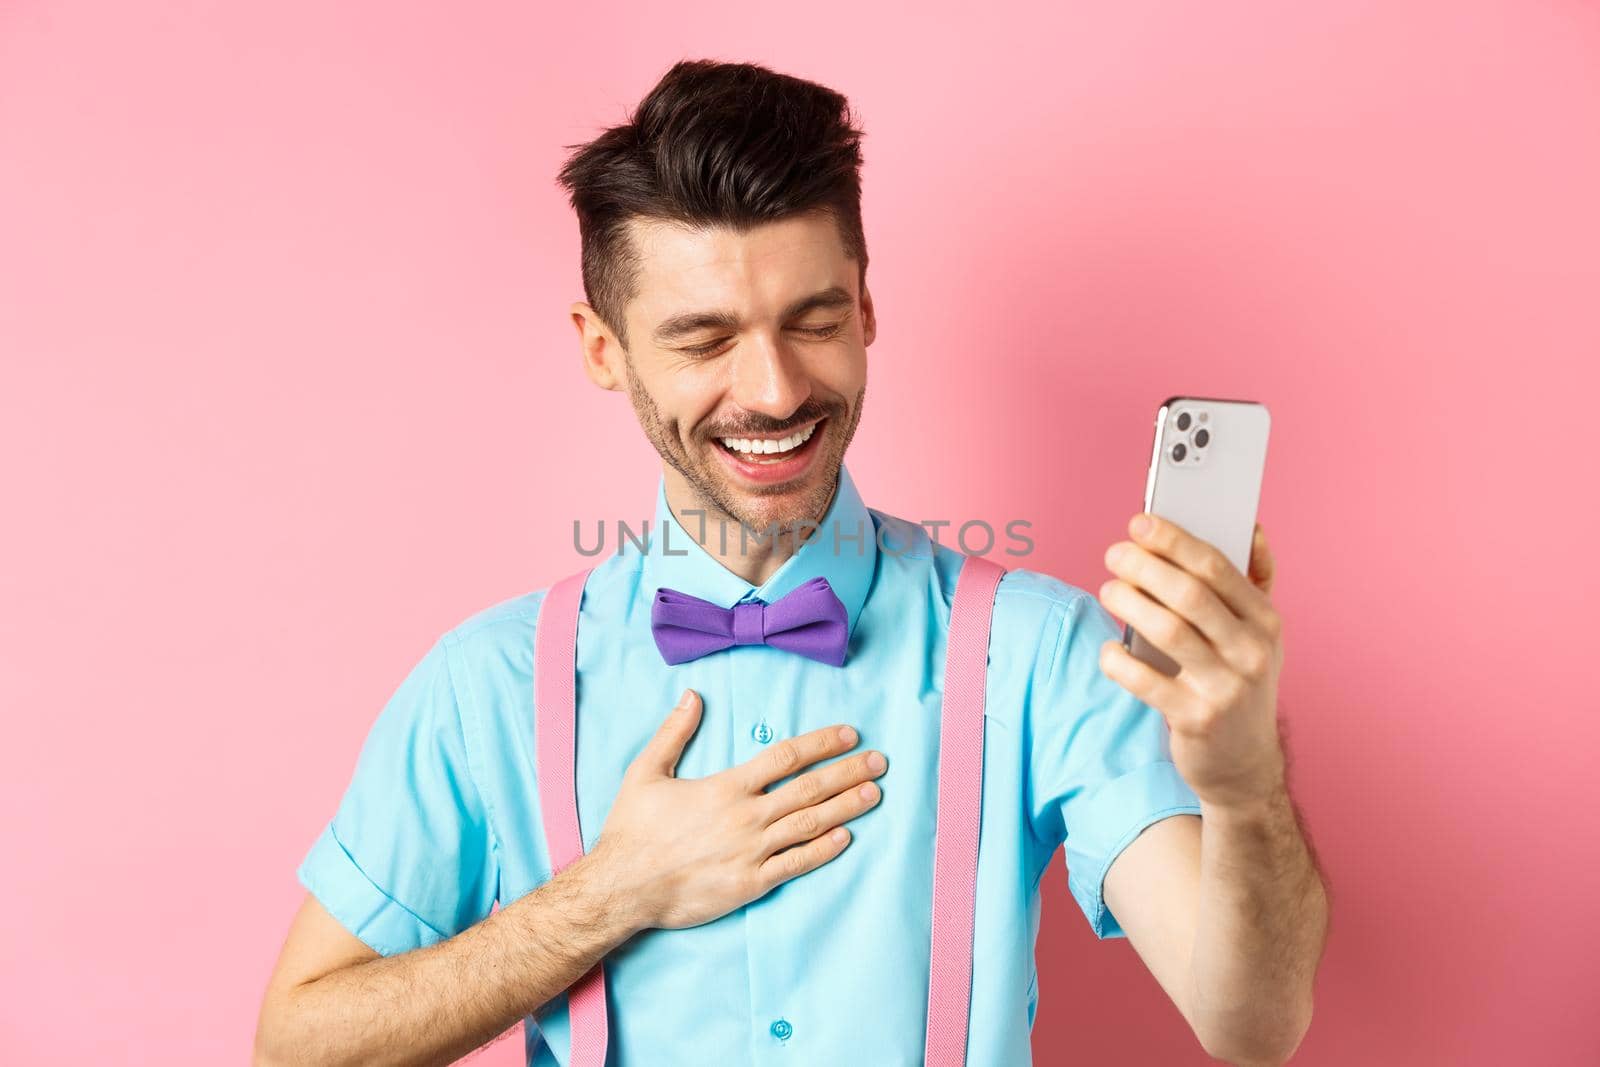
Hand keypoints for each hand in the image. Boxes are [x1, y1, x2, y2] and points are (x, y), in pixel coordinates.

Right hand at [588, 689, 887, 931]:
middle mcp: (746, 817)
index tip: (849, 734)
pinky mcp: (751, 883)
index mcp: (726, 787)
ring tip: (875, 793)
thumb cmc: (632, 830)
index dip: (822, 743)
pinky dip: (824, 850)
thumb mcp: (646, 771)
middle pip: (809, 788)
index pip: (786, 757)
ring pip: (810, 824)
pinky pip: (796, 864)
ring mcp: (752, 852)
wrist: (622, 887)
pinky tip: (846, 837)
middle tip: (880, 761)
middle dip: (848, 772)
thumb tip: (693, 694)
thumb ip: (674, 732)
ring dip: (846, 807)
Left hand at [1097, 514, 1284, 809]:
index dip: (1174, 540)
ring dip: (1129, 603)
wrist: (1245, 762)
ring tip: (1107, 590)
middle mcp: (1252, 652)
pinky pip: (1146, 680)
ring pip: (1167, 630)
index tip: (1139, 522)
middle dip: (1145, 566)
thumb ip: (1255, 580)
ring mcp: (1226, 688)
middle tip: (1114, 554)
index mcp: (1265, 621)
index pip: (1217, 566)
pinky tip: (1109, 650)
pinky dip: (1119, 660)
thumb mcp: (1259, 634)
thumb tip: (1252, 527)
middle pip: (1190, 593)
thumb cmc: (1240, 681)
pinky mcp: (1196, 720)